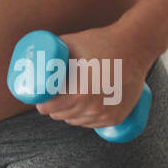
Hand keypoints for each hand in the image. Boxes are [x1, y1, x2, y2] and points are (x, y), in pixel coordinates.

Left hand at [33, 24, 158, 129]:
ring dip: (69, 114)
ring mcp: (107, 115)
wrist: (135, 47)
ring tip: (67, 99)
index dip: (41, 103)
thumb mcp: (70, 43)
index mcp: (80, 94)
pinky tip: (81, 108)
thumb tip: (31, 54)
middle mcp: (94, 108)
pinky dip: (84, 119)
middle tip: (52, 96)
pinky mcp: (117, 117)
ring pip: (77, 122)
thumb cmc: (101, 42)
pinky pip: (92, 124)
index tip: (40, 97)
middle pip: (62, 116)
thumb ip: (50, 50)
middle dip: (54, 108)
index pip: (50, 108)